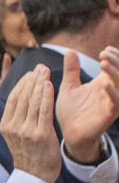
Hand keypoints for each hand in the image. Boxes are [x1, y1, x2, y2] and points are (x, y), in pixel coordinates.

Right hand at [1, 67, 63, 182]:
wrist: (36, 175)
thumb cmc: (29, 153)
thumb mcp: (15, 135)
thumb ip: (16, 117)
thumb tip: (18, 98)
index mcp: (6, 126)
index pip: (13, 98)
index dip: (22, 83)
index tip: (31, 72)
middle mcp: (14, 127)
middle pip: (22, 97)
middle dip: (32, 79)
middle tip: (40, 67)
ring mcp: (26, 131)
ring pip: (33, 101)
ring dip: (40, 84)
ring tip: (45, 72)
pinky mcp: (41, 134)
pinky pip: (43, 110)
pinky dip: (46, 96)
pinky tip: (49, 85)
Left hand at [55, 50, 118, 165]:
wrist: (69, 133)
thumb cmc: (71, 110)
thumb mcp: (69, 87)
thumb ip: (71, 70)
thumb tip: (70, 51)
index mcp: (103, 83)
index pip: (115, 66)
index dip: (115, 57)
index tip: (105, 50)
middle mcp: (110, 91)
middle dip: (116, 61)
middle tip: (104, 53)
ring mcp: (111, 102)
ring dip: (115, 73)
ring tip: (103, 63)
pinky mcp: (108, 115)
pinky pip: (116, 103)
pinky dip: (113, 93)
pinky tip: (104, 84)